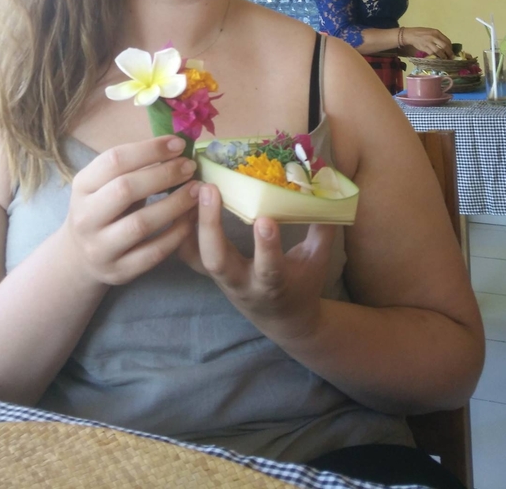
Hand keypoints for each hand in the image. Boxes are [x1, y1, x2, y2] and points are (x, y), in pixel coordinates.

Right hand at [61, 135, 199, 285]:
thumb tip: (174, 144)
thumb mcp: (104, 183)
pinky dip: (176, 234)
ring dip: (175, 204)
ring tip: (196, 190)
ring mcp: (100, 248)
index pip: (114, 160)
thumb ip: (131, 166)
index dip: (149, 149)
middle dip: (164, 174)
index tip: (178, 144)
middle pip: (126, 189)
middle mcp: (85, 218)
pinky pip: (153, 252)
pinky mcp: (119, 271)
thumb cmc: (103, 207)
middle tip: (190, 166)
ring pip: (141, 224)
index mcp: (82, 186)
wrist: (80, 256)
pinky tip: (191, 219)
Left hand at [178, 183, 335, 342]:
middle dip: (210, 225)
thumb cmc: (303, 284)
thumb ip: (321, 226)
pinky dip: (180, 227)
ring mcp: (219, 279)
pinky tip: (180, 199)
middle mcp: (241, 284)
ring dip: (188, 223)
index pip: (268, 268)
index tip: (265, 219)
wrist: (282, 319)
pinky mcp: (206, 273)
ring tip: (189, 187)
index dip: (266, 246)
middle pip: (217, 261)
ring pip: (195, 256)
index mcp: (273, 285)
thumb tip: (325, 186)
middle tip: (209, 189)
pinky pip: (186, 252)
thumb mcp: (318, 260)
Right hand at [403, 27, 453, 59]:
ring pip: (439, 51)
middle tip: (451, 57)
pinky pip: (432, 54)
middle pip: (445, 46)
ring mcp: (429, 42)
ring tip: (445, 59)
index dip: (451, 47)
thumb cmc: (421, 33)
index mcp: (436, 32)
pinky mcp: (424, 48)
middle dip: (449, 53)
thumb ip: (438, 37)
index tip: (451, 51)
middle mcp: (433, 37)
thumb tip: (445, 45)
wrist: (410, 35)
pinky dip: (436, 57)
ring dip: (443, 56)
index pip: (447, 41)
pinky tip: (437, 58)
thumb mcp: (431, 31)